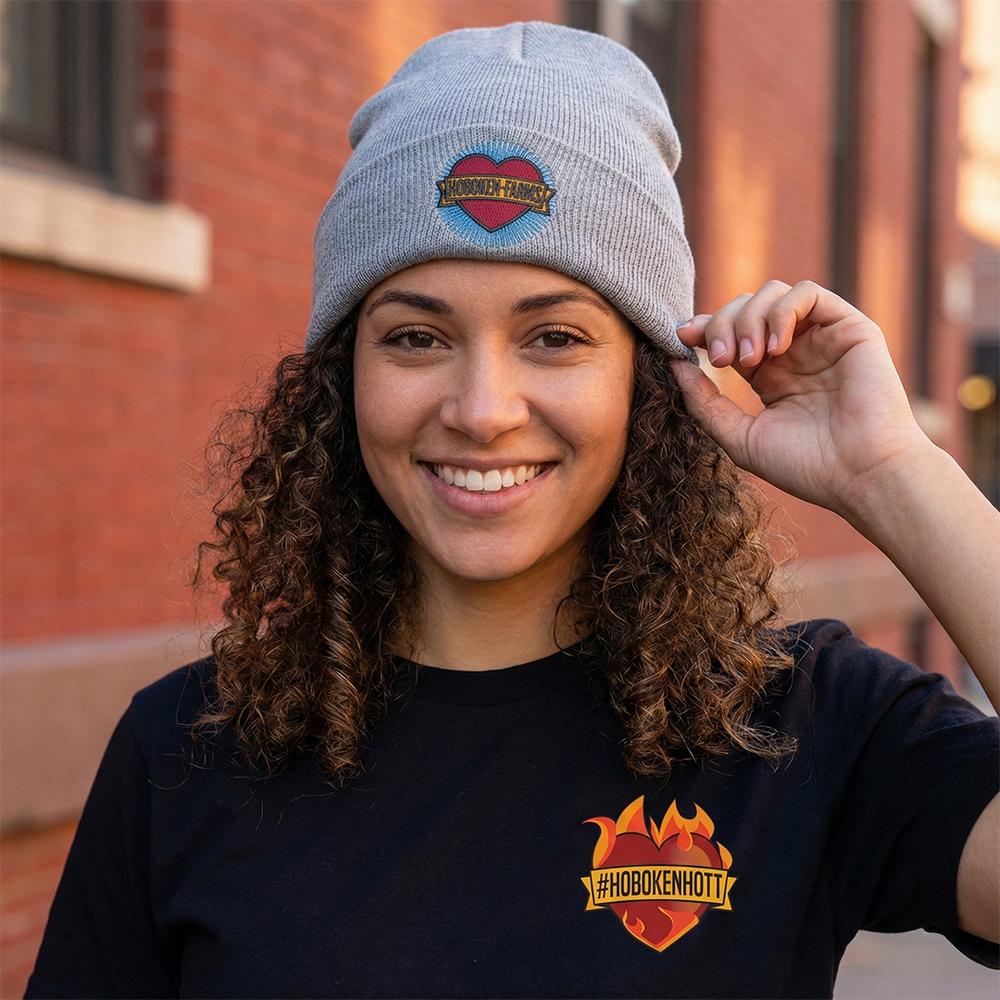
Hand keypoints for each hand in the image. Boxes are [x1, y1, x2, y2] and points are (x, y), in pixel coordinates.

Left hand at [670, 280, 928, 518]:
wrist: (861, 476)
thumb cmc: (806, 466)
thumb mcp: (739, 437)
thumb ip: (704, 402)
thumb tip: (673, 364)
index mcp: (770, 376)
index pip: (729, 333)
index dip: (703, 328)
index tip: (681, 337)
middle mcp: (795, 353)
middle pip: (744, 308)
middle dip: (722, 325)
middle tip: (721, 360)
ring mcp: (821, 338)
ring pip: (772, 293)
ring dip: (748, 318)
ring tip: (749, 358)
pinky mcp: (849, 328)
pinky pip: (807, 292)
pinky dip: (782, 310)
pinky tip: (776, 347)